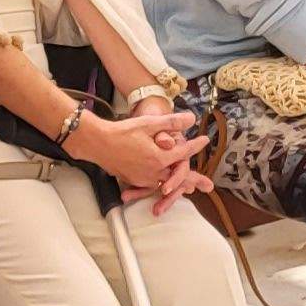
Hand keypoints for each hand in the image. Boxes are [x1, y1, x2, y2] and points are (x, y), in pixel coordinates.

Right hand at [67, 105, 210, 204]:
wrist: (97, 143)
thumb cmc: (122, 131)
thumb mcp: (148, 123)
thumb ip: (171, 122)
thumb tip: (191, 118)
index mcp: (159, 158)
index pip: (184, 152)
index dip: (196, 145)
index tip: (205, 140)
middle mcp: (153, 172)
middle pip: (178, 174)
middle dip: (193, 177)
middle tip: (208, 184)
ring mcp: (143, 179)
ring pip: (165, 181)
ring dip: (177, 182)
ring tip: (191, 186)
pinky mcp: (134, 181)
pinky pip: (152, 184)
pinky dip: (161, 183)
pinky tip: (164, 182)